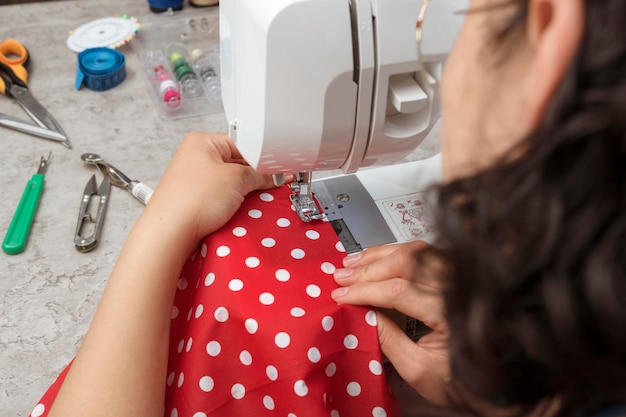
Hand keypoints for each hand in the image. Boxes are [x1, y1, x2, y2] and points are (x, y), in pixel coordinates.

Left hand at [143, 132, 277, 252]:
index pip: (242, 143)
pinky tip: (238, 210)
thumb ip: (259, 175)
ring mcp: (194, 179)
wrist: (170, 232)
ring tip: (250, 200)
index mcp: (202, 142)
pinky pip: (222, 197)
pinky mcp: (195, 199)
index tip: (277, 169)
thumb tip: (273, 175)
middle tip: (267, 185)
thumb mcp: (236, 179)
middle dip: (253, 176)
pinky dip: (233, 204)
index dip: (262, 157)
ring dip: (243, 192)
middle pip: (237, 163)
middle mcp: (196, 158)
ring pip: (231, 182)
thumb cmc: (191, 200)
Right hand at [331, 241, 450, 404]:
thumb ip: (388, 341)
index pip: (400, 291)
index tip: (341, 296)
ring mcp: (461, 276)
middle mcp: (460, 287)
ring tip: (351, 264)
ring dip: (379, 255)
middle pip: (407, 263)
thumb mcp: (418, 370)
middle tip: (341, 276)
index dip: (366, 291)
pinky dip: (396, 253)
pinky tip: (376, 259)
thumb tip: (360, 313)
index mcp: (452, 314)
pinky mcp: (457, 273)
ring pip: (415, 251)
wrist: (496, 378)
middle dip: (368, 269)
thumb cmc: (460, 379)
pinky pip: (424, 253)